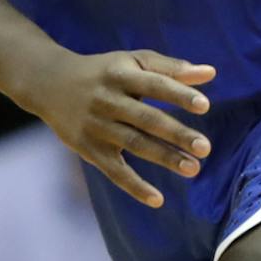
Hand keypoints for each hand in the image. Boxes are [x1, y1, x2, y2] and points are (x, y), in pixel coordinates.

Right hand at [15, 49, 216, 208]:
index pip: (154, 85)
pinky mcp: (88, 148)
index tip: (204, 105)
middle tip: (205, 147)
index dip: (178, 94)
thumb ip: (171, 68)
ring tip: (193, 168)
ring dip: (164, 157)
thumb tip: (210, 73)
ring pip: (134, 144)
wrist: (50, 83)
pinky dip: (134, 186)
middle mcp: (108, 100)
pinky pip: (114, 171)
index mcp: (121, 74)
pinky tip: (158, 199)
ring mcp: (97, 126)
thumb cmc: (104, 71)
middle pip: (146, 119)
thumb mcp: (133, 62)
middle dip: (176, 134)